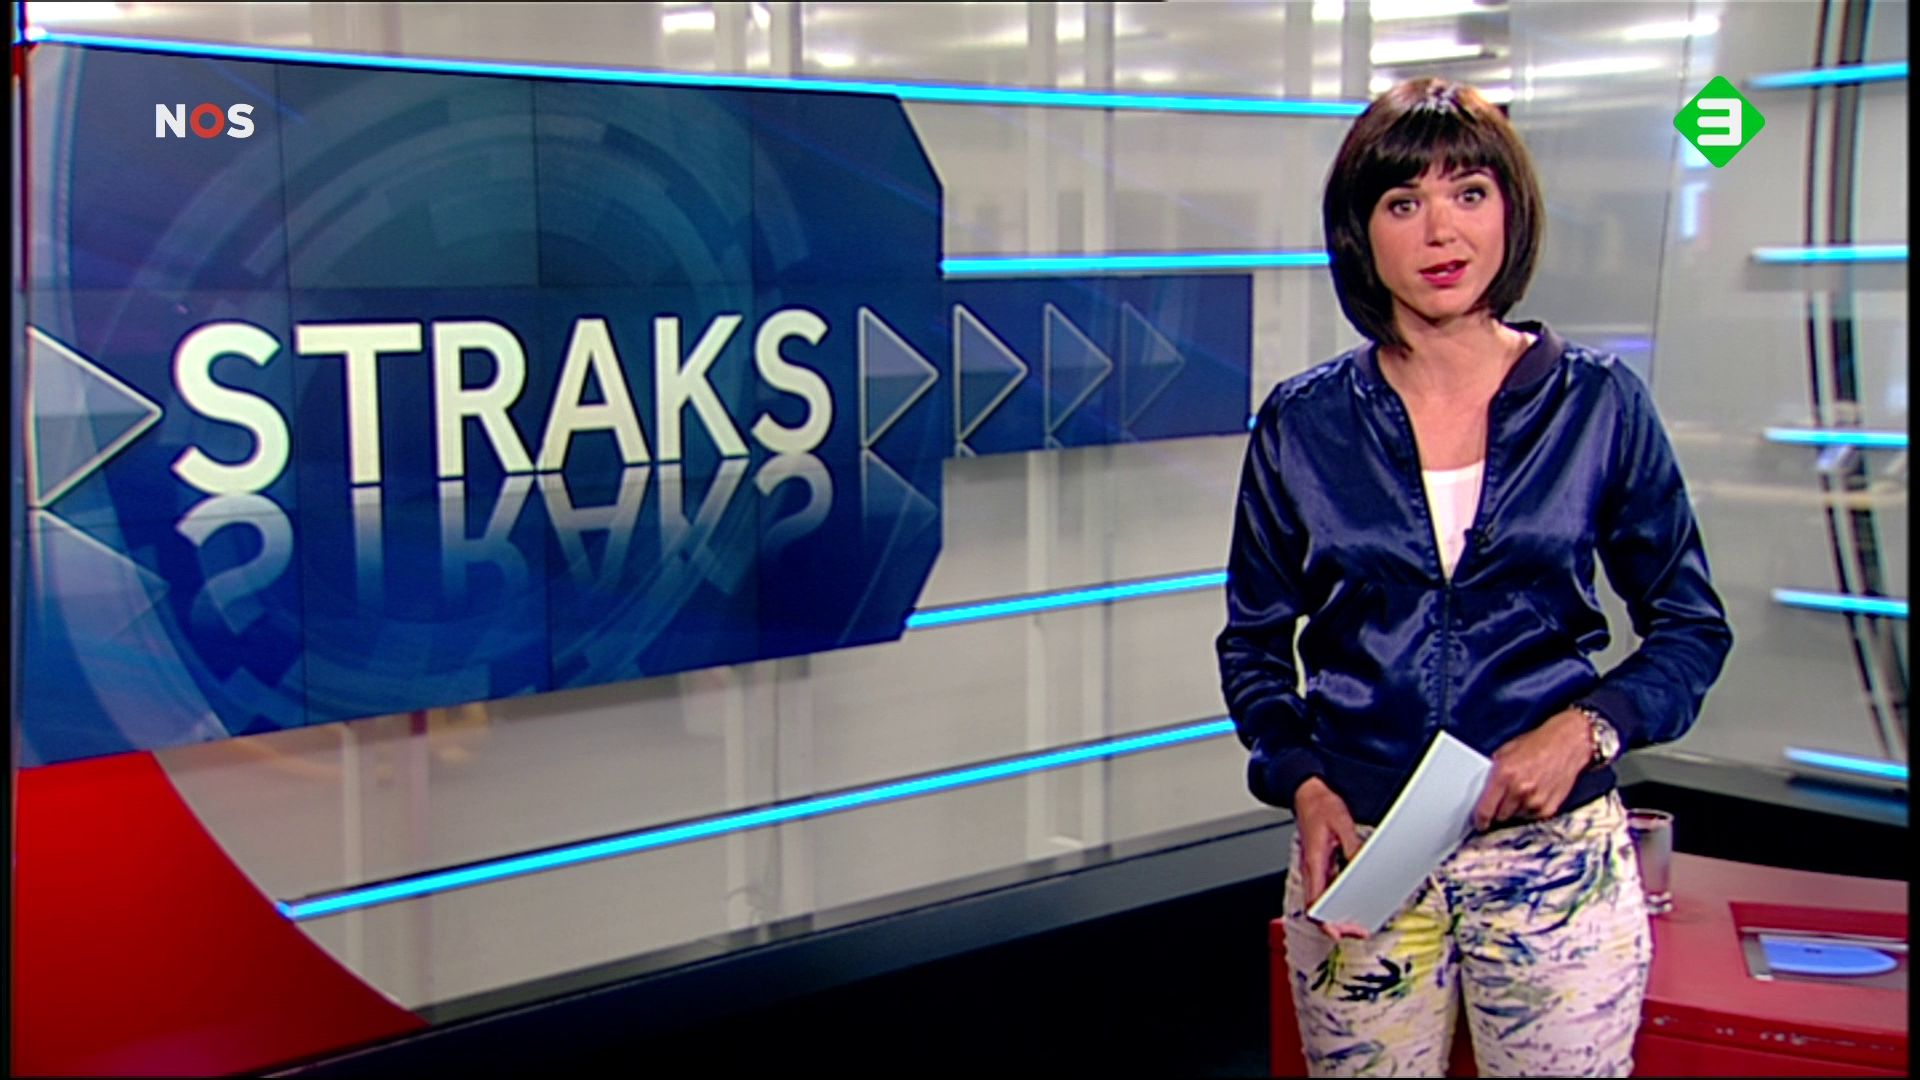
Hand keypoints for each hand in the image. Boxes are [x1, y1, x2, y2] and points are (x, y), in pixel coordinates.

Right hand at [1293, 777, 1370, 938]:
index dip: (1325, 922)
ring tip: (1358, 921)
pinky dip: (1338, 902)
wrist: (1308, 793)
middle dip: (1336, 925)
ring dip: (1337, 915)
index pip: (1314, 903)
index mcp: (1313, 862)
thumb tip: (1362, 865)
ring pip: (1321, 902)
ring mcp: (1313, 870)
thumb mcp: (1342, 822)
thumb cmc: (1320, 806)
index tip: (1340, 931)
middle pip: (1317, 909)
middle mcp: (1311, 870)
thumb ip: (1352, 846)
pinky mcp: (1319, 866)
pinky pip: (1325, 891)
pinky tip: (1352, 902)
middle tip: (1358, 930)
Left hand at [1472, 709, 1590, 830]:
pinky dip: (1530, 810)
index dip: (1480, 820)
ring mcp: (1536, 801)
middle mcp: (1519, 790)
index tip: (1479, 824)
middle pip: (1500, 816)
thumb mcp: (1506, 751)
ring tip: (1522, 792)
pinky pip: (1532, 817)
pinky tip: (1534, 795)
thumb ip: (1493, 772)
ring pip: (1516, 817)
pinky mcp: (1549, 808)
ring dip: (1515, 810)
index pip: (1485, 809)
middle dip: (1498, 811)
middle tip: (1503, 800)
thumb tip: (1483, 791)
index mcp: (1504, 774)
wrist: (1568, 743)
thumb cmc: (1537, 744)